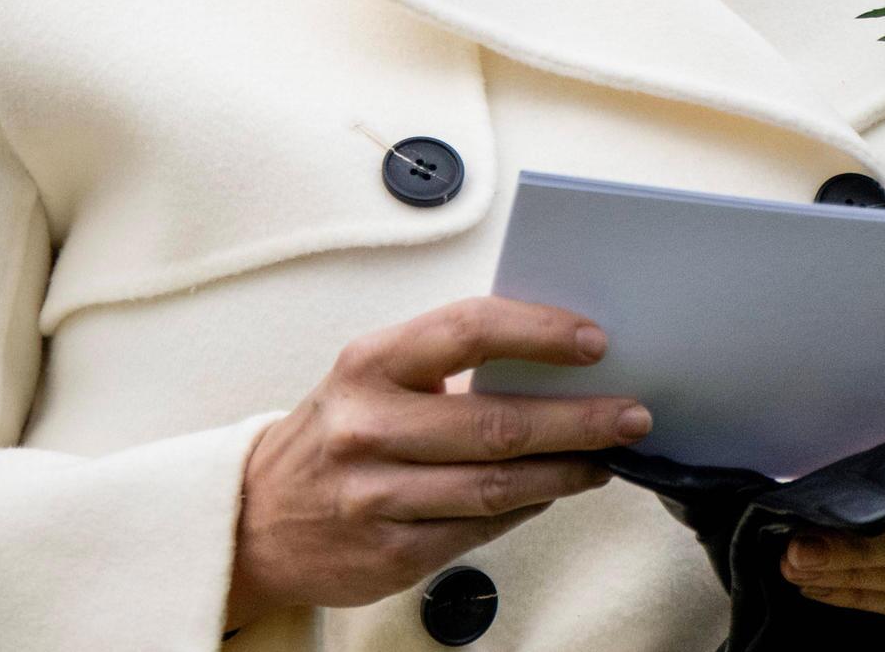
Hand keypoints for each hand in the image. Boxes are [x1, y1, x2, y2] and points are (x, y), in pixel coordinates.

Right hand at [225, 297, 649, 627]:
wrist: (255, 516)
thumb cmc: (331, 435)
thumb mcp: (370, 377)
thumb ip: (443, 362)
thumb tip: (547, 358)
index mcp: (369, 364)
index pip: (467, 331)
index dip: (539, 333)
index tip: (592, 341)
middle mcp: (368, 427)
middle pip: (497, 422)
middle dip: (579, 418)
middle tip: (629, 413)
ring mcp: (377, 496)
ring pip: (497, 485)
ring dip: (566, 472)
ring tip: (603, 458)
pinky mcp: (390, 553)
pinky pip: (480, 529)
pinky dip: (527, 509)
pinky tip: (552, 493)